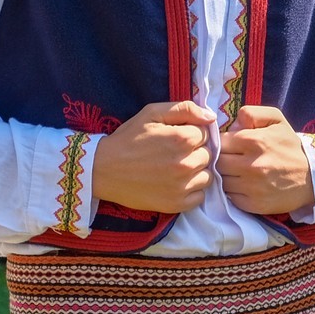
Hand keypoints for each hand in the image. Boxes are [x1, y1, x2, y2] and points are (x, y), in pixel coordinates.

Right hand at [91, 101, 214, 213]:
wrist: (102, 170)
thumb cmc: (128, 139)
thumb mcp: (152, 113)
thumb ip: (185, 109)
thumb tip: (211, 117)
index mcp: (182, 139)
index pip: (205, 134)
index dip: (191, 133)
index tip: (175, 137)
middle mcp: (186, 163)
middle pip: (208, 154)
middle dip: (194, 151)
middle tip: (173, 153)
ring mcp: (182, 186)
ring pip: (206, 175)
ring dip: (196, 171)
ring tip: (174, 168)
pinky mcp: (176, 204)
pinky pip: (199, 196)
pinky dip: (192, 190)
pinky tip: (175, 184)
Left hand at [218, 105, 312, 214]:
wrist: (313, 177)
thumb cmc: (291, 146)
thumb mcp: (277, 120)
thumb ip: (252, 113)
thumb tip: (231, 125)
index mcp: (254, 141)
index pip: (220, 142)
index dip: (222, 143)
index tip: (230, 146)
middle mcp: (251, 165)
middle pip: (217, 163)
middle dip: (221, 160)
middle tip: (233, 160)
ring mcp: (251, 187)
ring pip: (221, 180)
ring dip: (226, 176)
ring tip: (239, 173)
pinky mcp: (253, 204)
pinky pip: (230, 196)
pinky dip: (234, 191)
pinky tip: (245, 185)